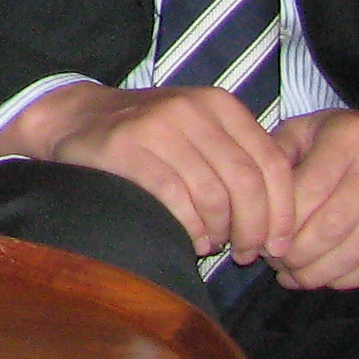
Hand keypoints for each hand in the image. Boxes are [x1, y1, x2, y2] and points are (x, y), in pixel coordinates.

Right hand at [0, 82, 297, 264]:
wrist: (75, 118)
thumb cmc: (149, 137)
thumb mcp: (200, 133)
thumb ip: (238, 161)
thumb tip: (279, 224)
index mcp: (220, 104)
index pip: (272, 162)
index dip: (284, 210)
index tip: (280, 244)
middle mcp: (193, 109)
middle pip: (246, 182)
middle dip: (254, 228)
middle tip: (248, 253)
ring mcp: (157, 125)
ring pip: (212, 195)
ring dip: (220, 232)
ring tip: (213, 245)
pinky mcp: (126, 147)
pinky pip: (174, 199)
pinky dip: (189, 229)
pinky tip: (188, 239)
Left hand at [269, 107, 358, 290]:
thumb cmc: (343, 135)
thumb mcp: (305, 129)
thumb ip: (275, 157)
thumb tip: (251, 203)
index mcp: (347, 139)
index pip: (308, 192)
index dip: (281, 224)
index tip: (261, 241)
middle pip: (331, 227)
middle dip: (297, 254)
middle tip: (276, 264)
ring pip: (356, 250)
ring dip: (320, 273)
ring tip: (295, 277)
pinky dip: (350, 278)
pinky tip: (328, 279)